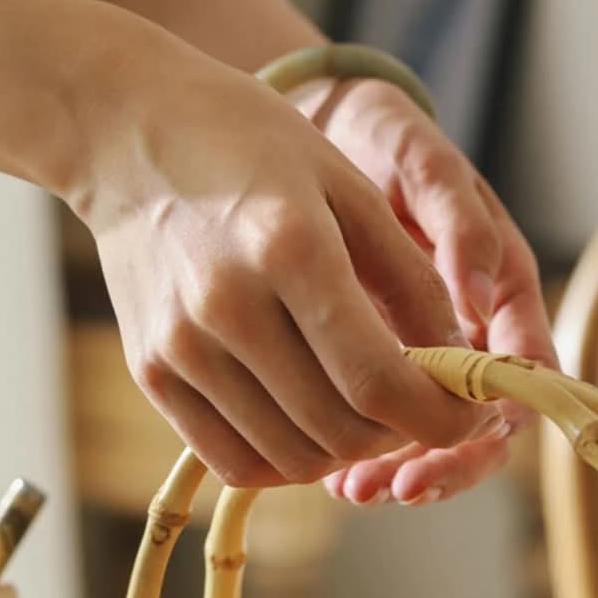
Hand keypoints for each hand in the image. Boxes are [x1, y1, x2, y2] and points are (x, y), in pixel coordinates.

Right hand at [67, 31, 501, 486]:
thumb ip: (414, 283)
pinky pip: (238, 463)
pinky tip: (313, 421)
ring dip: (351, 450)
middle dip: (405, 433)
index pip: (380, 381)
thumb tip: (461, 367)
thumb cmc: (254, 148)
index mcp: (290, 250)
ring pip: (296, 459)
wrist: (127, 133)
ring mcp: (181, 348)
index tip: (470, 416)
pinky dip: (293, 460)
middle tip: (422, 405)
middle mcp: (227, 308)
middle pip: (342, 430)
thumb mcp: (352, 189)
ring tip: (368, 407)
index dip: (441, 418)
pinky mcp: (151, 373)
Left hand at [293, 77, 558, 505]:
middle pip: (483, 430)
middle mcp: (472, 339)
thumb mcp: (422, 164)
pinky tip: (329, 472)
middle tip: (394, 488)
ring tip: (354, 491)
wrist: (316, 135)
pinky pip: (378, 425)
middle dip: (443, 465)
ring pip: (429, 438)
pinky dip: (359, 455)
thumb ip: (458, 223)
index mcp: (503, 294)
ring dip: (398, 472)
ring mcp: (424, 360)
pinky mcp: (373, 368)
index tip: (453, 438)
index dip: (495, 419)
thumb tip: (478, 299)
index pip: (525, 377)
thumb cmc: (380, 141)